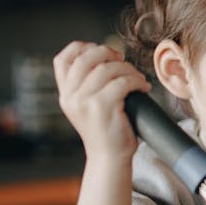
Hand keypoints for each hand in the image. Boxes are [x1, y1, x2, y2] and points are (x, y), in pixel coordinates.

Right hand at [53, 41, 149, 159]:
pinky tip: (143, 88)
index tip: (102, 51)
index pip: (62, 59)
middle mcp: (71, 96)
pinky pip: (123, 82)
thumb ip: (87, 84)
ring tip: (138, 79)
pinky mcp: (102, 106)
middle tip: (123, 61)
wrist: (109, 157)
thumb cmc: (105, 129)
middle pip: (87, 57)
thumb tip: (107, 55)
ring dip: (128, 69)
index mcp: (65, 94)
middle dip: (109, 54)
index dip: (81, 47)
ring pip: (108, 68)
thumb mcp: (87, 105)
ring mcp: (84, 101)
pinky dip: (137, 81)